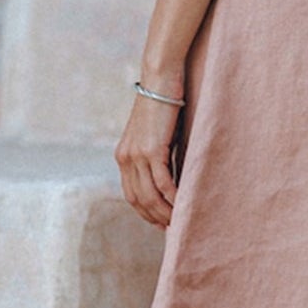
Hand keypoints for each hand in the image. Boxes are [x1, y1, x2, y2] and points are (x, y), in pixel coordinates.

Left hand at [115, 89, 181, 227]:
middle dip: (155, 217)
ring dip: (166, 211)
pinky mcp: (151, 149)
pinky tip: (184, 204)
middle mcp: (125, 158)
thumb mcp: (155, 135)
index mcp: (123, 156)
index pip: (131, 194)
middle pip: (139, 199)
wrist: (160, 80)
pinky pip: (163, 182)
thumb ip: (156, 155)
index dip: (145, 212)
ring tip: (180, 220)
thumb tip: (170, 177)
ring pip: (150, 195)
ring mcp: (137, 155)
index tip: (160, 222)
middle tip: (172, 228)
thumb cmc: (163, 105)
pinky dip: (174, 197)